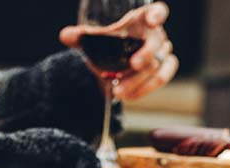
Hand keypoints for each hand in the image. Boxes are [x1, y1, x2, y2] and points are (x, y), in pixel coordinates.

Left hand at [60, 2, 178, 101]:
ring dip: (139, 80)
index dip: (157, 15)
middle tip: (132, 65)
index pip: (158, 11)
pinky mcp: (164, 69)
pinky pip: (159, 79)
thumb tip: (65, 36)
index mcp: (142, 19)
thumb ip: (81, 36)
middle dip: (145, 55)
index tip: (151, 22)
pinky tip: (129, 95)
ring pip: (157, 66)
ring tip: (119, 90)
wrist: (116, 65)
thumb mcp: (96, 40)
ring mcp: (162, 53)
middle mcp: (156, 35)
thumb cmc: (110, 45)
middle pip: (156, 43)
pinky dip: (144, 89)